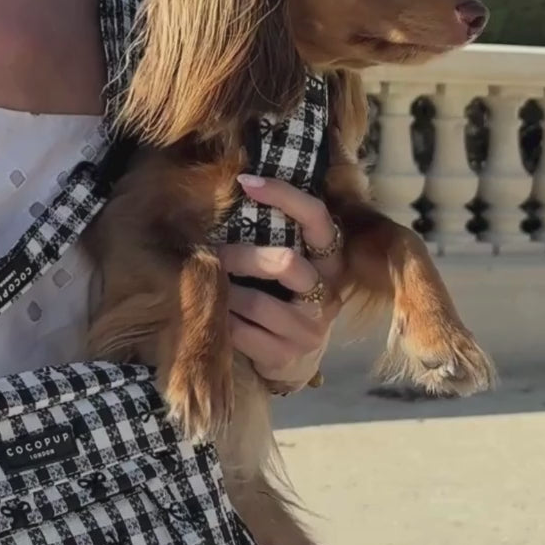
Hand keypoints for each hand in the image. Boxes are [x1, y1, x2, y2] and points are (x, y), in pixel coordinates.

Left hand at [220, 174, 343, 390]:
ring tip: (212, 286)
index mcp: (331, 264)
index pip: (318, 219)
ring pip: (256, 302)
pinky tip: (215, 315)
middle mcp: (328, 295)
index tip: (246, 182)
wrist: (292, 363)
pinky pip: (241, 332)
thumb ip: (276, 239)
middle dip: (241, 256)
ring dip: (227, 292)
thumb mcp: (290, 270)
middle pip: (285, 262)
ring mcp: (309, 330)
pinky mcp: (286, 356)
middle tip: (214, 252)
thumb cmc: (283, 302)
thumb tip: (234, 192)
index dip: (285, 196)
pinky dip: (223, 321)